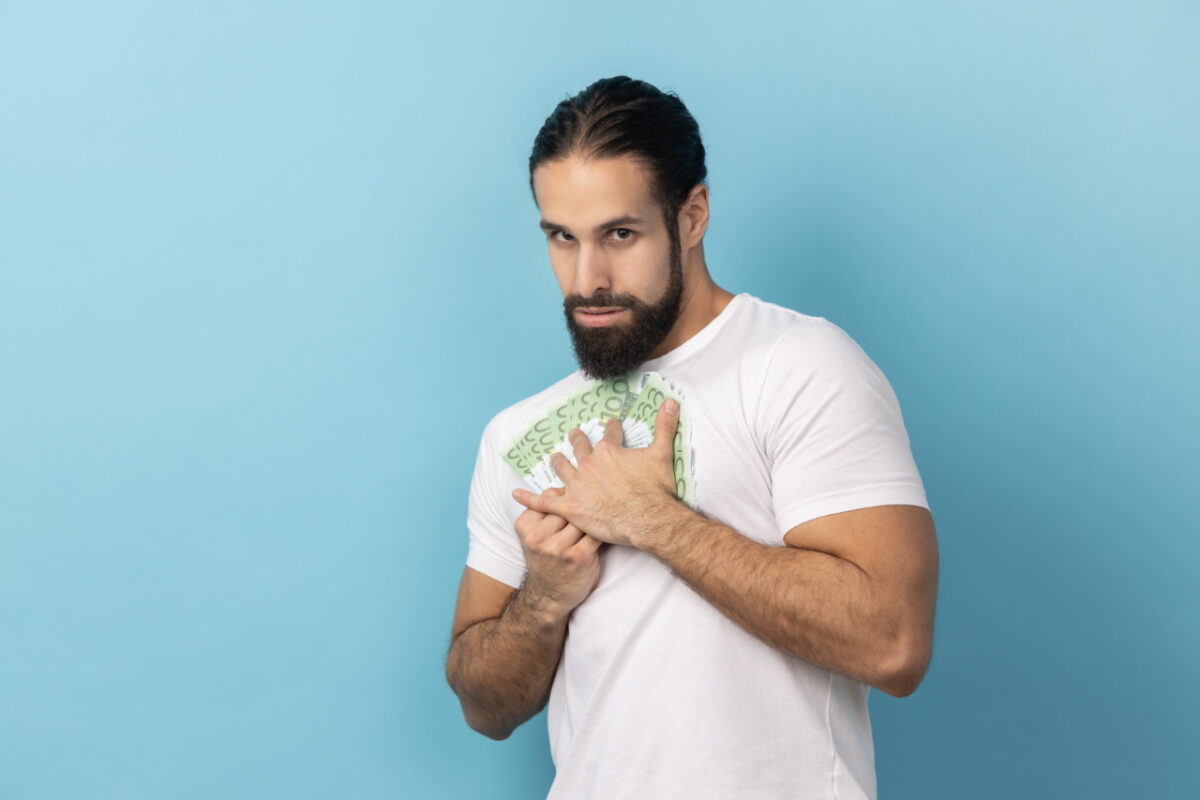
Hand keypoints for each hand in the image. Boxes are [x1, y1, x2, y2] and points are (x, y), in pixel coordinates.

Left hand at [512, 399, 681, 548]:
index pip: (610, 434)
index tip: (611, 425)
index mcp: (609, 451)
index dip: (612, 429)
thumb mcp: (662, 453)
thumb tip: (671, 401)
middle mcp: (589, 465)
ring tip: (553, 457)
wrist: (648, 518)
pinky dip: (529, 498)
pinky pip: (545, 501)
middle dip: (577, 441)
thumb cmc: (655, 489)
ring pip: (562, 470)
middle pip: (580, 448)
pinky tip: (516, 494)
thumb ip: (665, 426)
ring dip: (557, 462)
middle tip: (574, 435)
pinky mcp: (571, 507)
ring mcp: (578, 486)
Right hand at [513, 487, 602, 620]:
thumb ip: (542, 513)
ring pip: (582, 518)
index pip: (549, 496)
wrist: (548, 596)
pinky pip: (595, 534)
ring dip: (591, 518)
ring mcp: (558, 548)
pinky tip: (604, 529)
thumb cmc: (544, 561)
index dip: (565, 495)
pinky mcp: (579, 557)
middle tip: (590, 504)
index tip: (573, 496)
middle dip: (580, 505)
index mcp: (525, 526)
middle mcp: (538, 537)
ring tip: (597, 517)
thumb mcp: (532, 536)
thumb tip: (564, 483)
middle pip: (567, 506)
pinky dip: (601, 532)